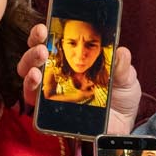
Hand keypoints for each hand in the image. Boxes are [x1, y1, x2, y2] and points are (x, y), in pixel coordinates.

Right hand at [19, 23, 142, 134]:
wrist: (122, 128)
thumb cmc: (121, 100)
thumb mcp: (126, 79)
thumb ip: (122, 66)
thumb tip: (121, 51)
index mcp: (73, 61)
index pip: (52, 43)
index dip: (43, 34)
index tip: (45, 27)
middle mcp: (57, 75)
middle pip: (35, 57)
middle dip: (34, 48)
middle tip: (42, 46)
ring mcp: (51, 94)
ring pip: (29, 76)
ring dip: (29, 65)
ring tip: (38, 61)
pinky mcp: (48, 114)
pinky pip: (33, 102)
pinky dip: (31, 89)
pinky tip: (36, 79)